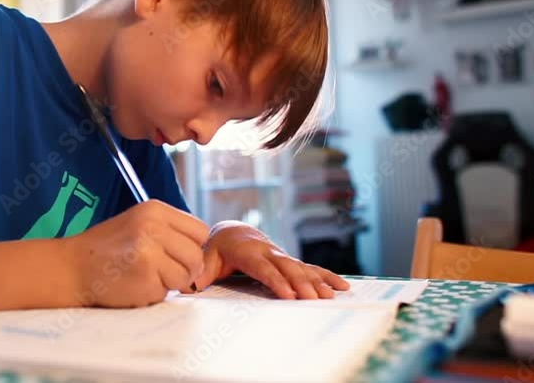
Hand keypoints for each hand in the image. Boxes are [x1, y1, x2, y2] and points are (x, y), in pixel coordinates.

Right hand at [65, 200, 208, 307]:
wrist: (71, 267)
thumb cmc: (108, 248)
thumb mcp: (139, 222)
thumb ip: (170, 231)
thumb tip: (204, 250)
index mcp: (154, 209)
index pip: (200, 231)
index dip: (193, 247)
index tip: (177, 255)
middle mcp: (153, 227)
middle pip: (196, 255)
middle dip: (185, 269)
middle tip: (162, 271)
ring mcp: (148, 252)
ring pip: (186, 276)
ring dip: (170, 283)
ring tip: (145, 275)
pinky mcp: (144, 278)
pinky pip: (166, 293)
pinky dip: (153, 294)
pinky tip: (133, 284)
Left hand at [190, 221, 349, 298]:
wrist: (231, 232)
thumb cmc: (215, 249)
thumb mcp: (205, 258)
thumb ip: (200, 271)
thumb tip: (191, 285)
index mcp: (246, 251)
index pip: (263, 268)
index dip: (276, 281)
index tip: (288, 295)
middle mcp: (267, 251)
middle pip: (287, 268)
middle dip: (301, 284)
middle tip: (313, 300)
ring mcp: (281, 255)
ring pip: (302, 268)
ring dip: (317, 282)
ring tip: (331, 296)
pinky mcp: (289, 261)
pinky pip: (310, 268)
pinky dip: (327, 277)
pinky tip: (343, 287)